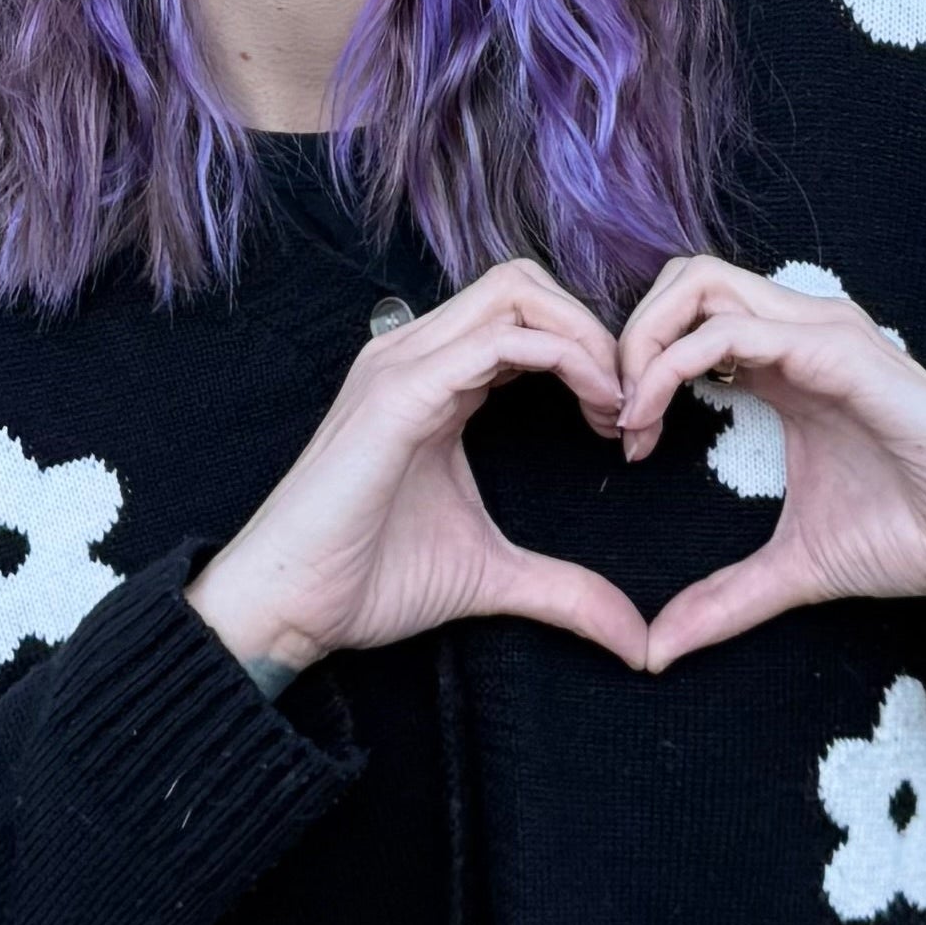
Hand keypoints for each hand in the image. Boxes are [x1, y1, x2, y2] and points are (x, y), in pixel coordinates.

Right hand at [186, 260, 650, 682]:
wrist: (290, 608)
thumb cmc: (367, 581)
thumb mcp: (490, 576)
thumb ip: (563, 591)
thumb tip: (635, 641)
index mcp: (433, 380)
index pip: (524, 317)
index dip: (589, 353)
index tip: (626, 423)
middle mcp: (415, 355)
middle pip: (525, 283)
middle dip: (595, 330)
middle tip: (630, 404)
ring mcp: (402, 365)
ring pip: (516, 292)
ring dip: (586, 337)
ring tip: (617, 404)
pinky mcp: (399, 393)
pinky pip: (498, 340)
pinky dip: (563, 358)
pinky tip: (595, 408)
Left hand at [614, 256, 925, 671]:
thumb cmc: (916, 532)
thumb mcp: (795, 568)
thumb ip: (725, 599)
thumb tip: (657, 651)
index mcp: (786, 366)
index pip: (688, 319)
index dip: (638, 367)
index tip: (623, 442)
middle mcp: (800, 334)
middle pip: (685, 279)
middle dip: (629, 336)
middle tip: (615, 416)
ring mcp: (821, 335)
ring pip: (700, 284)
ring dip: (644, 343)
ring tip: (630, 415)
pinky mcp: (840, 354)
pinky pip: (735, 331)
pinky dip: (674, 365)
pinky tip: (655, 418)